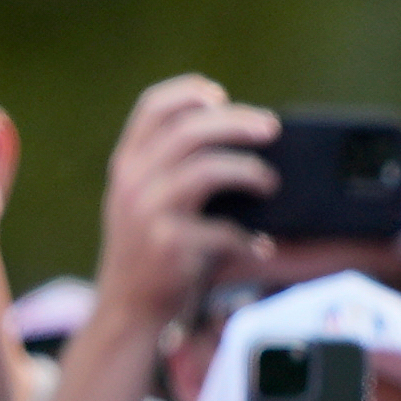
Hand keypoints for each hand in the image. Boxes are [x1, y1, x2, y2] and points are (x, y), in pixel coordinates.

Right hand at [91, 78, 279, 332]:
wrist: (128, 308)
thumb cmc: (153, 247)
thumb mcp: (146, 198)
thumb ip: (173, 165)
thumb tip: (242, 131)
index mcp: (127, 163)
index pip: (151, 107)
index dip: (187, 92)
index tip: (220, 95)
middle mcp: (132, 182)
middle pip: (189, 129)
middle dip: (237, 122)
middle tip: (272, 128)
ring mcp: (148, 213)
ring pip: (208, 170)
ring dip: (249, 171)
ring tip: (270, 183)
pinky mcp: (169, 246)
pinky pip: (222, 230)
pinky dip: (249, 238)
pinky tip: (262, 246)